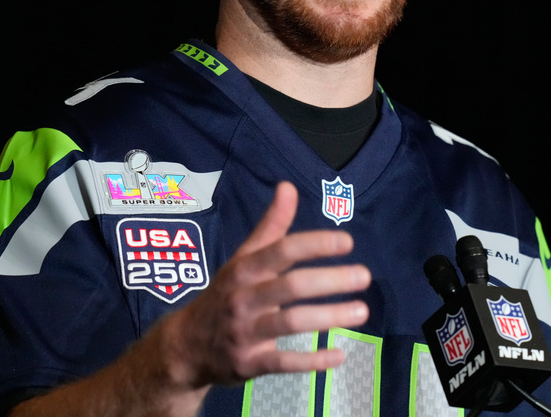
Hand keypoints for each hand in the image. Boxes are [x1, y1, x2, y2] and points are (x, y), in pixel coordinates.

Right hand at [163, 181, 371, 388]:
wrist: (186, 347)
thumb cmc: (225, 294)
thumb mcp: (242, 258)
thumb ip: (270, 226)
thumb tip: (288, 187)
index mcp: (244, 269)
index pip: (282, 250)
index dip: (315, 244)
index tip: (347, 242)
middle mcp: (243, 298)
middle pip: (291, 286)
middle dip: (330, 280)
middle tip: (365, 276)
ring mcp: (245, 332)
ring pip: (291, 323)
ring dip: (329, 317)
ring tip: (361, 311)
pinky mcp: (249, 363)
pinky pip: (284, 362)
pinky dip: (313, 361)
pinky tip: (340, 355)